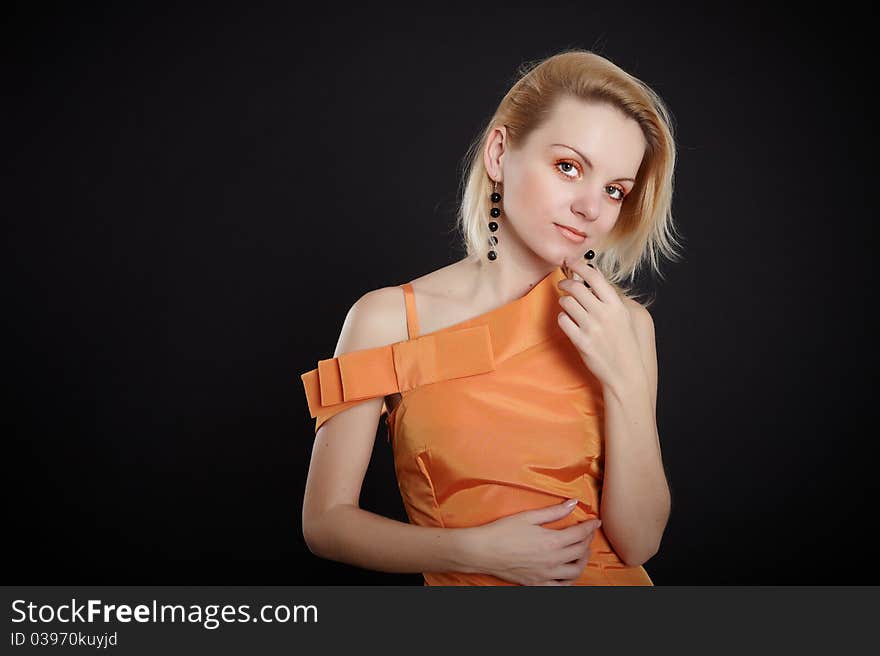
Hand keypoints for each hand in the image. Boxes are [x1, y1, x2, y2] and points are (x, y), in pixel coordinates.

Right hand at [463, 499, 601, 585]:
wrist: (483, 551)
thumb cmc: (503, 531)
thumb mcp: (529, 517)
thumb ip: (554, 511)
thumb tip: (573, 503)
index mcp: (552, 542)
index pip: (580, 534)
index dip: (590, 526)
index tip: (595, 521)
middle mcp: (553, 561)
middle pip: (581, 552)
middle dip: (588, 540)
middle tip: (588, 532)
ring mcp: (546, 575)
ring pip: (576, 572)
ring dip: (583, 560)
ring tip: (582, 552)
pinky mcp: (537, 584)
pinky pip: (561, 587)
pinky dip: (570, 580)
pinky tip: (568, 571)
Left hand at [556, 257, 645, 392]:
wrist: (625, 373)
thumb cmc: (628, 344)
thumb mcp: (630, 317)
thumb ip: (615, 298)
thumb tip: (597, 281)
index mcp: (617, 306)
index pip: (595, 277)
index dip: (581, 266)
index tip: (572, 262)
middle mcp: (603, 314)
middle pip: (576, 287)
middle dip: (566, 282)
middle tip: (564, 283)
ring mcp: (591, 328)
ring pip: (567, 302)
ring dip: (564, 300)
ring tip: (568, 303)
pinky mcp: (581, 341)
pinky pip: (563, 320)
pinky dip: (563, 317)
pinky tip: (568, 319)